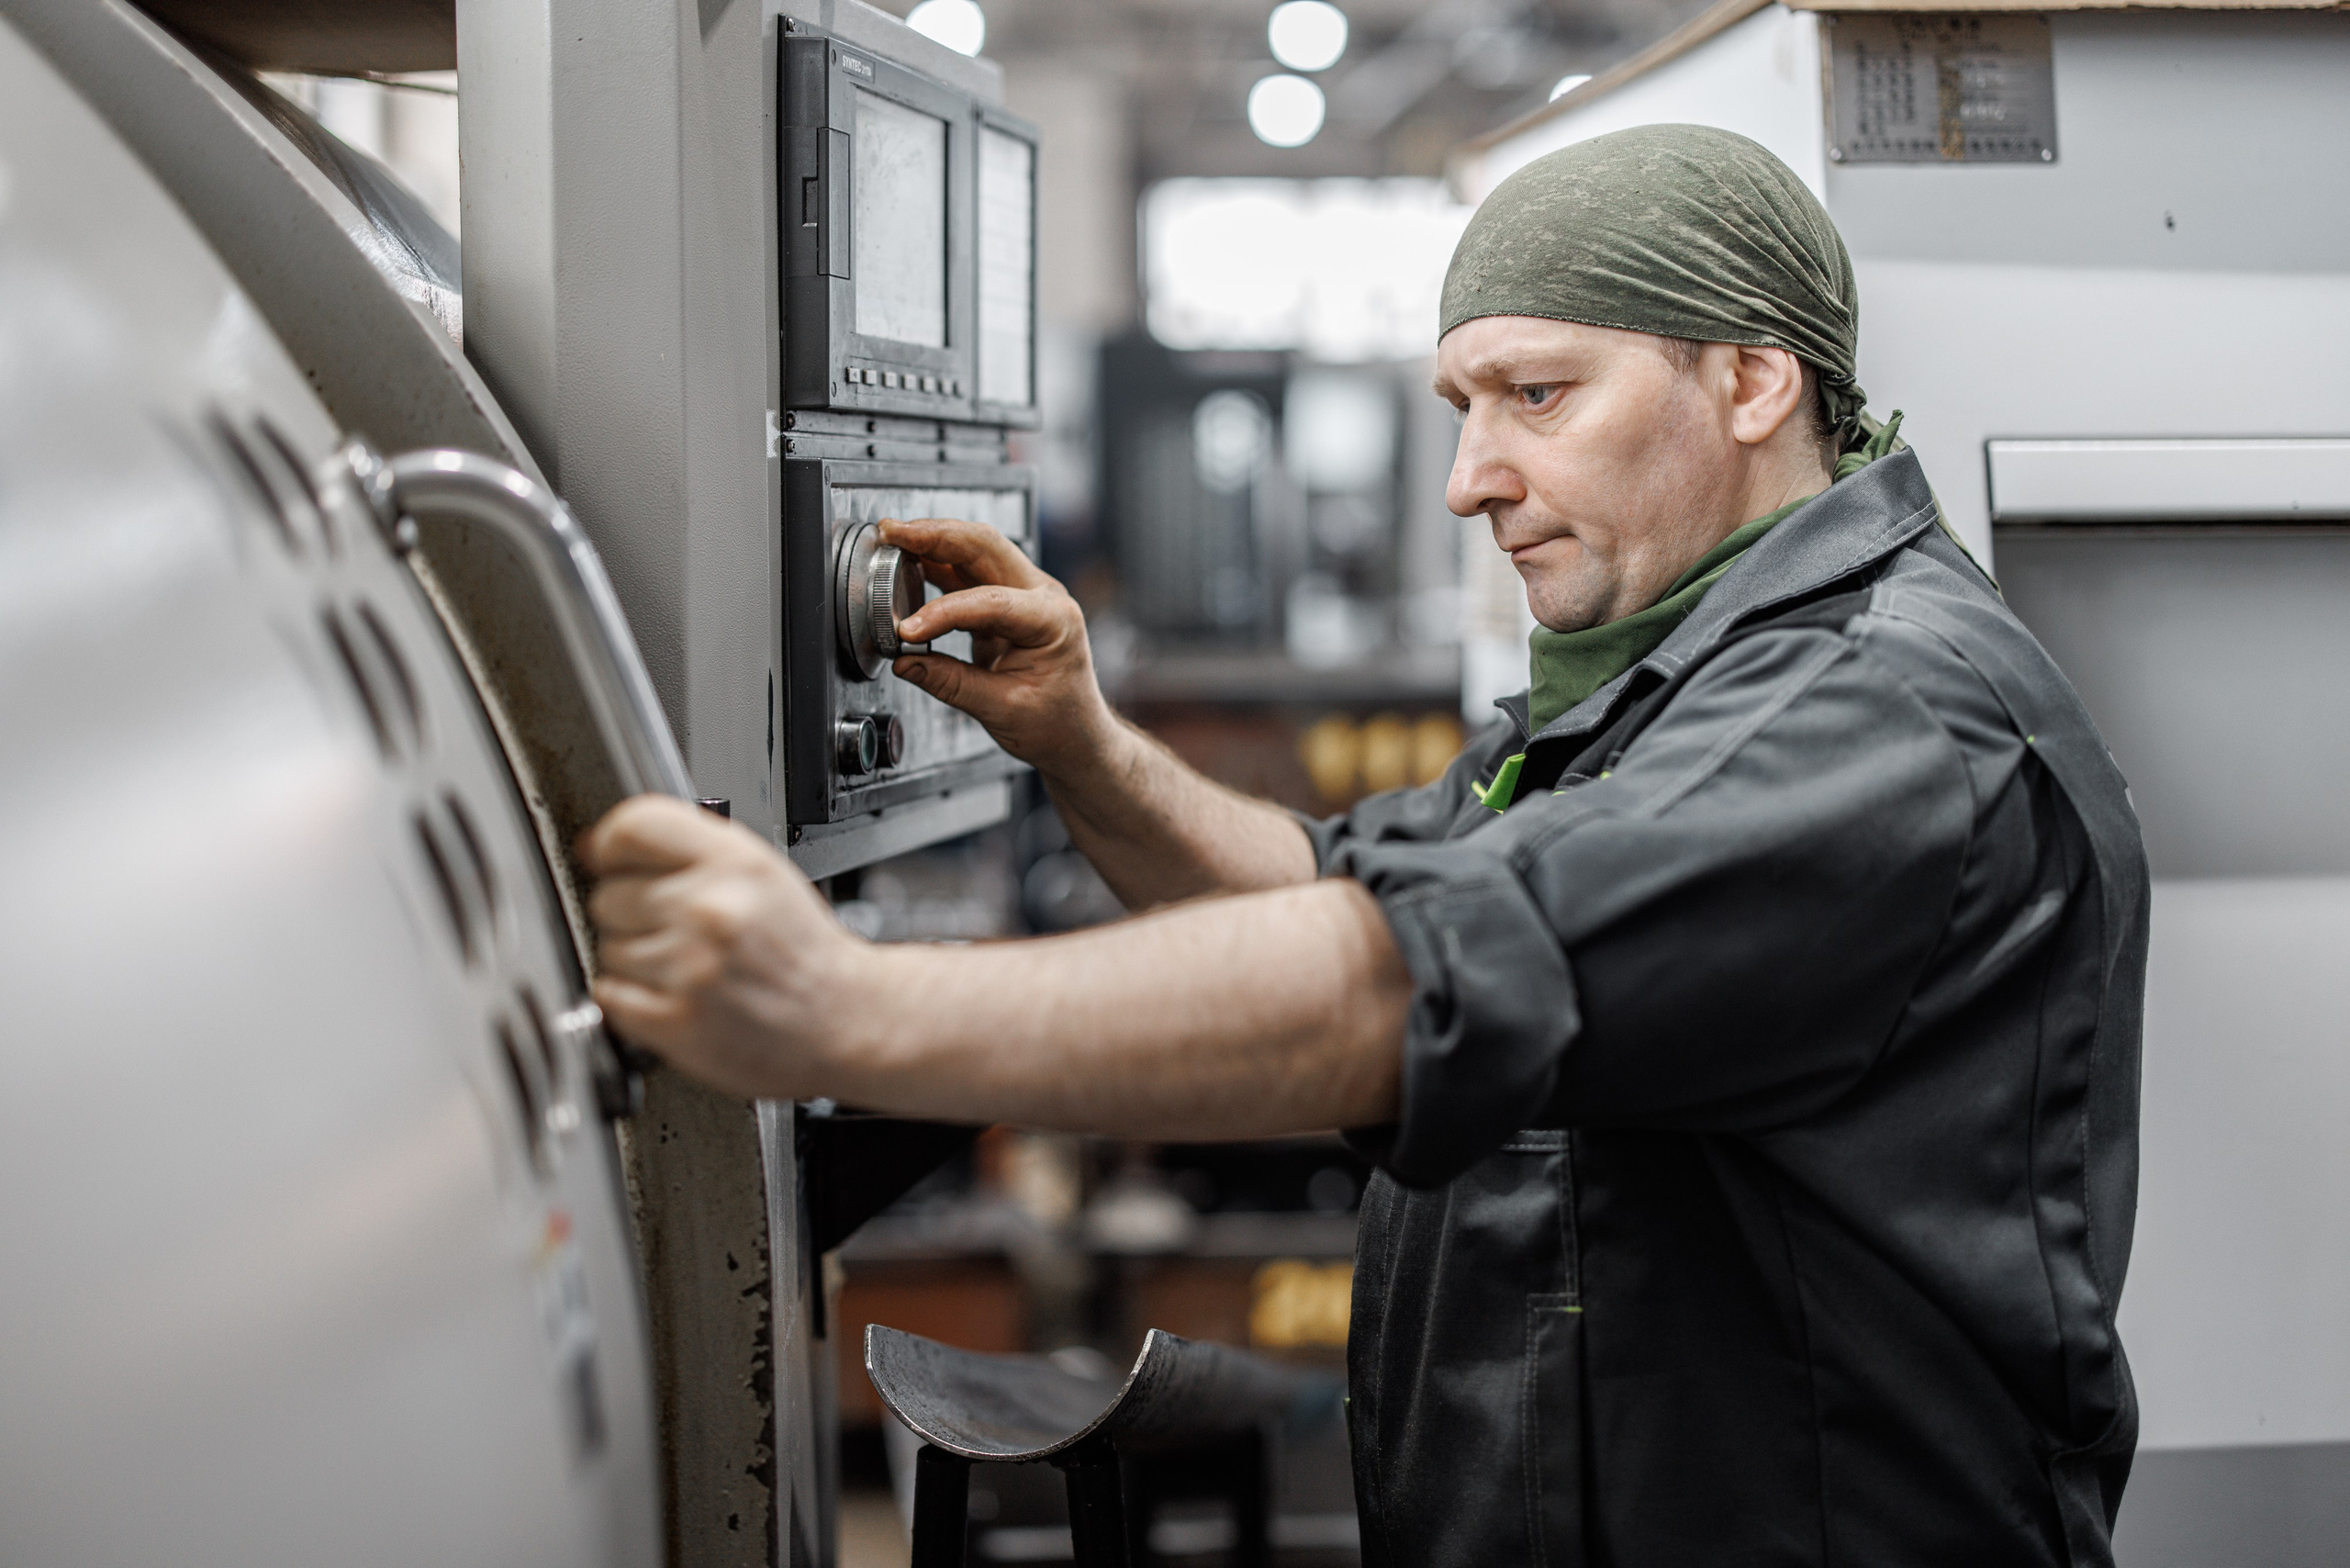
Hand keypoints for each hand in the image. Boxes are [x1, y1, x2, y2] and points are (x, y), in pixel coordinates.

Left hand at [579, 795, 875, 1100]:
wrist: (847, 1019)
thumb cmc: (803, 952)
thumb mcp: (762, 873)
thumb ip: (688, 851)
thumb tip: (598, 846)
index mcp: (736, 862)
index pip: (632, 827)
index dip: (612, 845)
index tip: (612, 861)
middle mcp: (711, 909)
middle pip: (609, 893)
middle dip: (634, 913)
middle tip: (679, 930)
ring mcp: (691, 967)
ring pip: (607, 947)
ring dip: (636, 961)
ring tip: (686, 967)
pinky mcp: (676, 1021)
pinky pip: (609, 994)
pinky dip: (631, 999)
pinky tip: (673, 995)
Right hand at [879, 517, 1119, 779]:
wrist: (1077, 733)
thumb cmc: (1058, 722)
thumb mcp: (1003, 710)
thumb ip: (951, 683)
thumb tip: (905, 662)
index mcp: (1054, 621)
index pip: (992, 602)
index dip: (944, 612)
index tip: (908, 629)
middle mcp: (1044, 596)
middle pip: (986, 547)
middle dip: (937, 535)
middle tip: (893, 533)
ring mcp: (1026, 593)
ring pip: (977, 550)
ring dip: (934, 541)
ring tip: (893, 538)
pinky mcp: (1007, 601)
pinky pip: (969, 573)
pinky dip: (937, 564)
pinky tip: (909, 561)